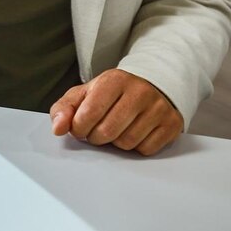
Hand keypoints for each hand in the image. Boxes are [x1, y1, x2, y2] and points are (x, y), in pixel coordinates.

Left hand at [49, 69, 182, 155]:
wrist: (152, 86)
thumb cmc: (112, 93)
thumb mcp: (85, 93)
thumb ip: (64, 108)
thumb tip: (58, 128)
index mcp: (114, 80)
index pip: (89, 113)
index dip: (79, 127)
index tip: (80, 127)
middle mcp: (140, 92)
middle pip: (107, 132)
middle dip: (96, 137)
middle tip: (97, 130)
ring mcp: (158, 108)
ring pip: (127, 143)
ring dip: (116, 142)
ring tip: (116, 129)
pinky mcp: (172, 124)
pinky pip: (146, 149)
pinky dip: (136, 147)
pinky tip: (135, 132)